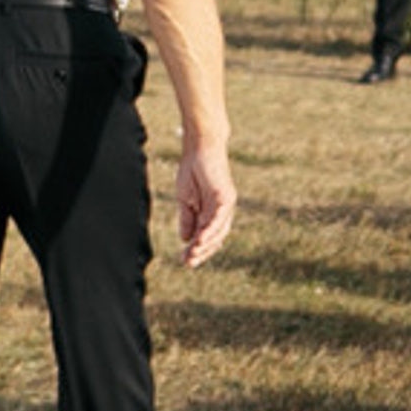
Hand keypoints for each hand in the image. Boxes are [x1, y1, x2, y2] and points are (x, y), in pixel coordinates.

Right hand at [173, 140, 236, 267]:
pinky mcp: (226, 197)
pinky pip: (219, 219)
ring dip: (205, 245)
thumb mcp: (185, 200)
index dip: (198, 250)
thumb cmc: (192, 170)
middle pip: (215, 238)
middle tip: (187, 263)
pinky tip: (200, 240)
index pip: (208, 237)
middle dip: (202, 252)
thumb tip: (185, 240)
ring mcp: (226, 205)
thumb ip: (187, 219)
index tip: (184, 260)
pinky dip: (210, 231)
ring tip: (192, 255)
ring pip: (218, 232)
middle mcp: (223, 211)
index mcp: (213, 212)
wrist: (198, 147)